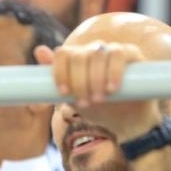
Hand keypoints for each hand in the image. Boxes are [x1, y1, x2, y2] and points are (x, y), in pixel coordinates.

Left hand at [36, 41, 159, 142]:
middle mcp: (93, 51)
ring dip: (95, 79)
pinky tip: (111, 88)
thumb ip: (57, 79)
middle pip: (79, 56)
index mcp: (77, 59)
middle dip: (79, 81)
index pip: (63, 54)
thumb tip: (39, 49)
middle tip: (84, 103)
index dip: (60, 72)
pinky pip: (118, 54)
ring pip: (97, 54)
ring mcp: (112, 50)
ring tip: (98, 100)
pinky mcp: (132, 54)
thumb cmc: (99, 108)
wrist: (127, 121)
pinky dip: (113, 71)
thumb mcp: (74, 99)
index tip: (64, 93)